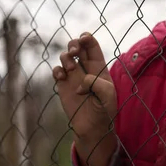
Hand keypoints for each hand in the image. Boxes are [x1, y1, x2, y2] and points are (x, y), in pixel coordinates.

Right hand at [52, 33, 117, 165]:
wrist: (93, 127)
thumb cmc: (104, 110)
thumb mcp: (108, 95)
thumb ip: (96, 82)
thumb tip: (80, 80)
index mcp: (99, 67)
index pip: (92, 45)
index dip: (87, 38)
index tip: (83, 39)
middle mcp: (85, 69)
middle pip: (77, 46)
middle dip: (74, 44)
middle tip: (74, 52)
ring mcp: (73, 76)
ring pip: (65, 56)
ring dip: (65, 57)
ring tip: (70, 69)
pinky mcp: (63, 85)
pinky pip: (56, 71)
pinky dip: (57, 70)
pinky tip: (62, 78)